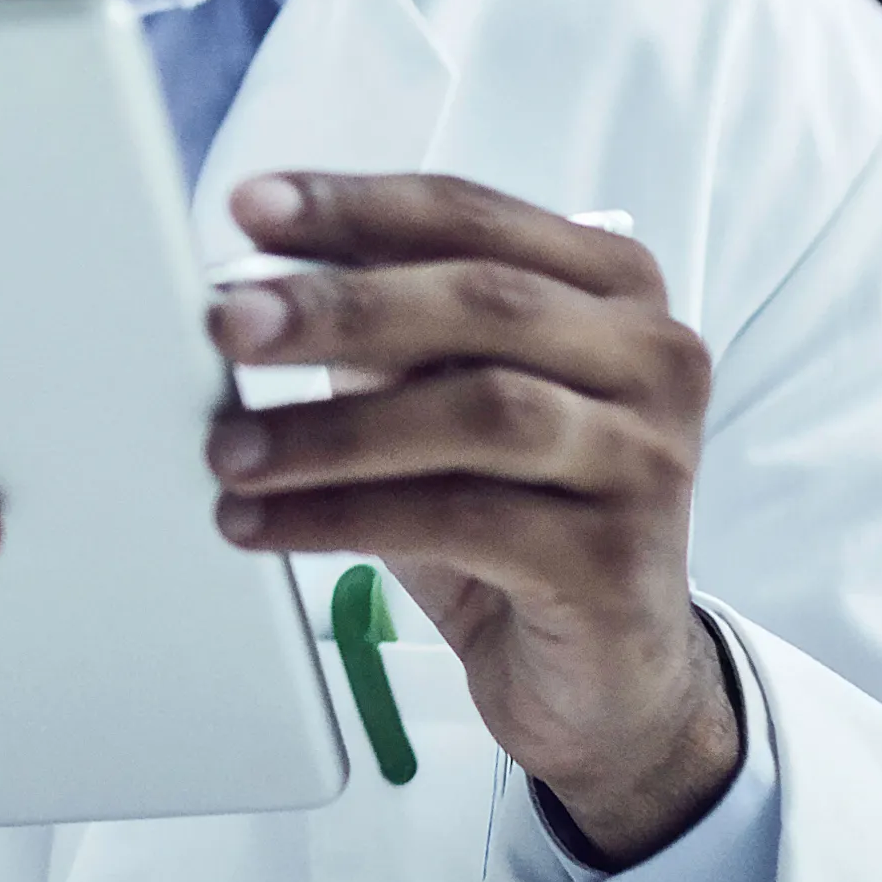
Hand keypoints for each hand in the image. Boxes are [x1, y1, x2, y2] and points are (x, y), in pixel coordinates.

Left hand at [205, 174, 734, 865]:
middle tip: (229, 321)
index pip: (468, 214)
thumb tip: (253, 289)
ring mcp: (647, 458)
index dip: (353, 206)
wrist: (607, 675)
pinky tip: (265, 524)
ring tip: (229, 449)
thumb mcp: (442, 395)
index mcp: (611, 282)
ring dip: (331, 427)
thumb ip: (382, 328)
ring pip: (478, 412)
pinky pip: (462, 522)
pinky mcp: (617, 561)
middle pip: (481, 301)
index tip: (251, 208)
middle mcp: (651, 355)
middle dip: (338, 306)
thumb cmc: (512, 506)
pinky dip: (344, 517)